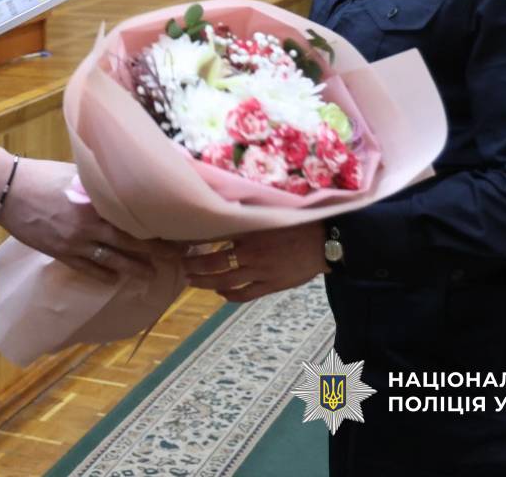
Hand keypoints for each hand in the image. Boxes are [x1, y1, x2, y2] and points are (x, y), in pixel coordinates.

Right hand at [0, 150, 172, 282]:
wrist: (9, 190)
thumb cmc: (42, 174)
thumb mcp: (75, 171)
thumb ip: (99, 182)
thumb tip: (120, 180)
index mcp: (96, 202)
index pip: (134, 217)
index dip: (156, 225)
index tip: (175, 229)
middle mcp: (90, 225)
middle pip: (130, 241)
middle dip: (155, 251)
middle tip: (176, 258)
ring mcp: (75, 242)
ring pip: (112, 260)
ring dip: (133, 268)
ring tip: (152, 275)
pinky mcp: (60, 252)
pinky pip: (86, 268)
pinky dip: (102, 275)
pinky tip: (114, 280)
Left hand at [183, 222, 326, 301]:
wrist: (323, 241)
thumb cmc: (297, 224)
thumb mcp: (269, 214)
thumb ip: (248, 217)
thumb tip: (226, 209)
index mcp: (249, 231)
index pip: (214, 237)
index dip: (197, 241)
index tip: (182, 241)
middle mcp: (251, 252)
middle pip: (214, 262)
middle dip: (194, 265)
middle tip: (182, 265)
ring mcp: (260, 271)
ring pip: (225, 280)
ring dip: (205, 282)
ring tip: (192, 281)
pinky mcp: (271, 285)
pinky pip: (245, 294)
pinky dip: (230, 296)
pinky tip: (221, 293)